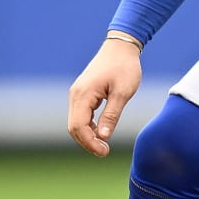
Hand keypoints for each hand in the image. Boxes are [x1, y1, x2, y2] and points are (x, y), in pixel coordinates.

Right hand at [67, 35, 142, 157]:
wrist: (121, 47)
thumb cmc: (124, 67)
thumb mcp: (123, 92)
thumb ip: (112, 115)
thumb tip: (103, 137)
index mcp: (83, 94)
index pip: (79, 127)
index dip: (90, 143)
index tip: (105, 152)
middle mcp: (76, 94)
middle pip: (73, 127)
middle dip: (87, 142)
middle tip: (105, 152)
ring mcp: (77, 93)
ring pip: (76, 122)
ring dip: (87, 136)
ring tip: (104, 145)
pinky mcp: (82, 93)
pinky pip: (80, 115)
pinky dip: (88, 126)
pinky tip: (101, 132)